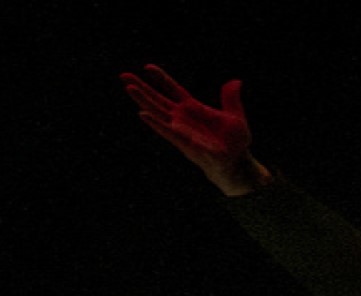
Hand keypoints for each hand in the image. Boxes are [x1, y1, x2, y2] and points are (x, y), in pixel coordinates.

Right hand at [120, 64, 270, 195]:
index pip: (173, 89)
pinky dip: (156, 123)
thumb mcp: (235, 116)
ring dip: (143, 100)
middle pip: (157, 99)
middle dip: (141, 87)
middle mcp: (182, 117)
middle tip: (123, 75)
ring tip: (128, 88)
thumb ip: (230, 99)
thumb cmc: (235, 141)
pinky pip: (167, 131)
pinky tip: (143, 114)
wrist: (237, 162)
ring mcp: (181, 129)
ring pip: (157, 112)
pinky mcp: (183, 142)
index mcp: (193, 108)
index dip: (162, 79)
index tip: (147, 67)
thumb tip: (236, 82)